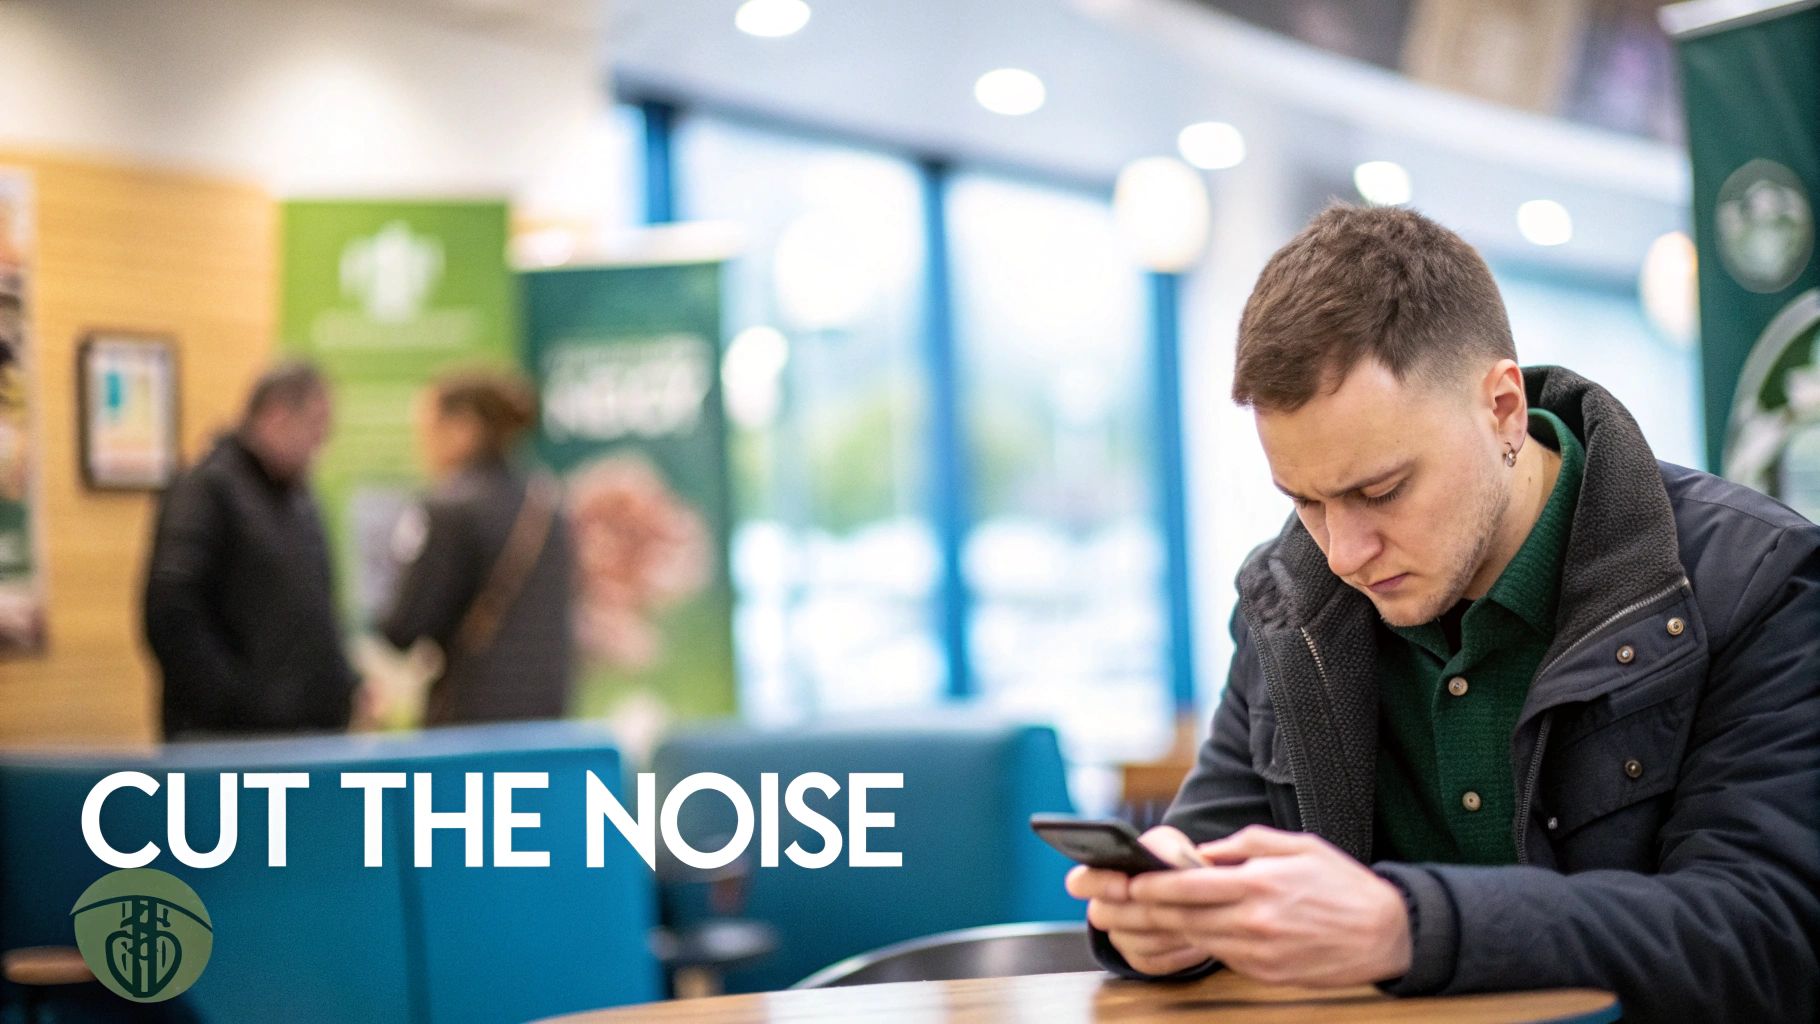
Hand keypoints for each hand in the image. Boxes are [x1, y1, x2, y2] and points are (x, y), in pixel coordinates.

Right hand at [1066, 826, 1212, 976]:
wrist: (1195, 896)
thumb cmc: (1171, 864)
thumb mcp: (1169, 844)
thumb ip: (1164, 846)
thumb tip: (1168, 860)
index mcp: (1099, 874)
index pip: (1079, 882)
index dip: (1100, 885)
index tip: (1125, 885)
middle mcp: (1102, 909)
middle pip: (1105, 916)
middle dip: (1143, 910)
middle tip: (1176, 904)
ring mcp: (1120, 938)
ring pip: (1136, 941)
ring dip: (1168, 929)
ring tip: (1198, 918)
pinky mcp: (1140, 961)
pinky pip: (1155, 961)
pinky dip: (1180, 951)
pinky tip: (1198, 938)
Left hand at [1128, 824, 1411, 986]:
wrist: (1386, 933)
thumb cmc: (1341, 883)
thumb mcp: (1296, 846)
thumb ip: (1244, 845)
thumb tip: (1202, 854)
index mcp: (1259, 884)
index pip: (1189, 887)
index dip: (1151, 886)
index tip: (1125, 880)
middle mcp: (1254, 922)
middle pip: (1181, 918)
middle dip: (1139, 910)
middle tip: (1106, 905)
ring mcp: (1260, 953)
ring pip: (1196, 939)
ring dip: (1159, 929)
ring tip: (1126, 919)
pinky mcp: (1266, 973)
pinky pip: (1222, 956)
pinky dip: (1200, 942)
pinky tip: (1181, 932)